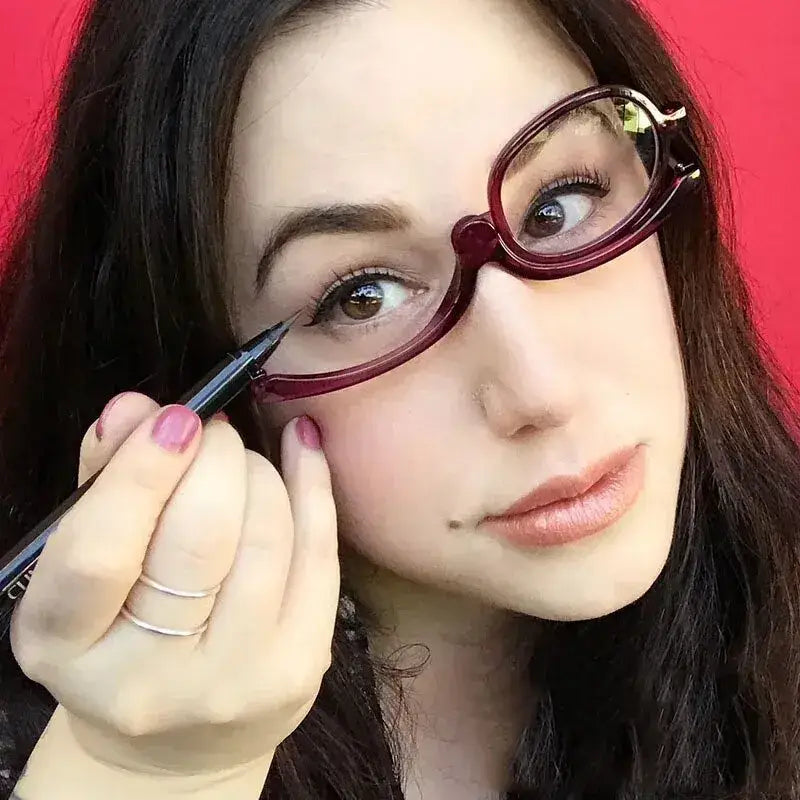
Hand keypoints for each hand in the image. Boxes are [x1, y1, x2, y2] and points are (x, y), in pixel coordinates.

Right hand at [10, 392, 338, 776]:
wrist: (179, 740)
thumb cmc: (120, 636)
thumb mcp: (84, 570)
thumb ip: (103, 483)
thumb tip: (136, 408)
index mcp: (68, 648)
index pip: (102, 552)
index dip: (143, 472)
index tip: (176, 418)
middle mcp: (151, 679)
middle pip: (201, 537)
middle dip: (217, 457)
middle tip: (211, 430)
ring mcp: (237, 680)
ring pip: (268, 537)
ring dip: (259, 471)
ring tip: (240, 458)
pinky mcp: (301, 668)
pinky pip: (320, 552)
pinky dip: (313, 483)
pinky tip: (302, 444)